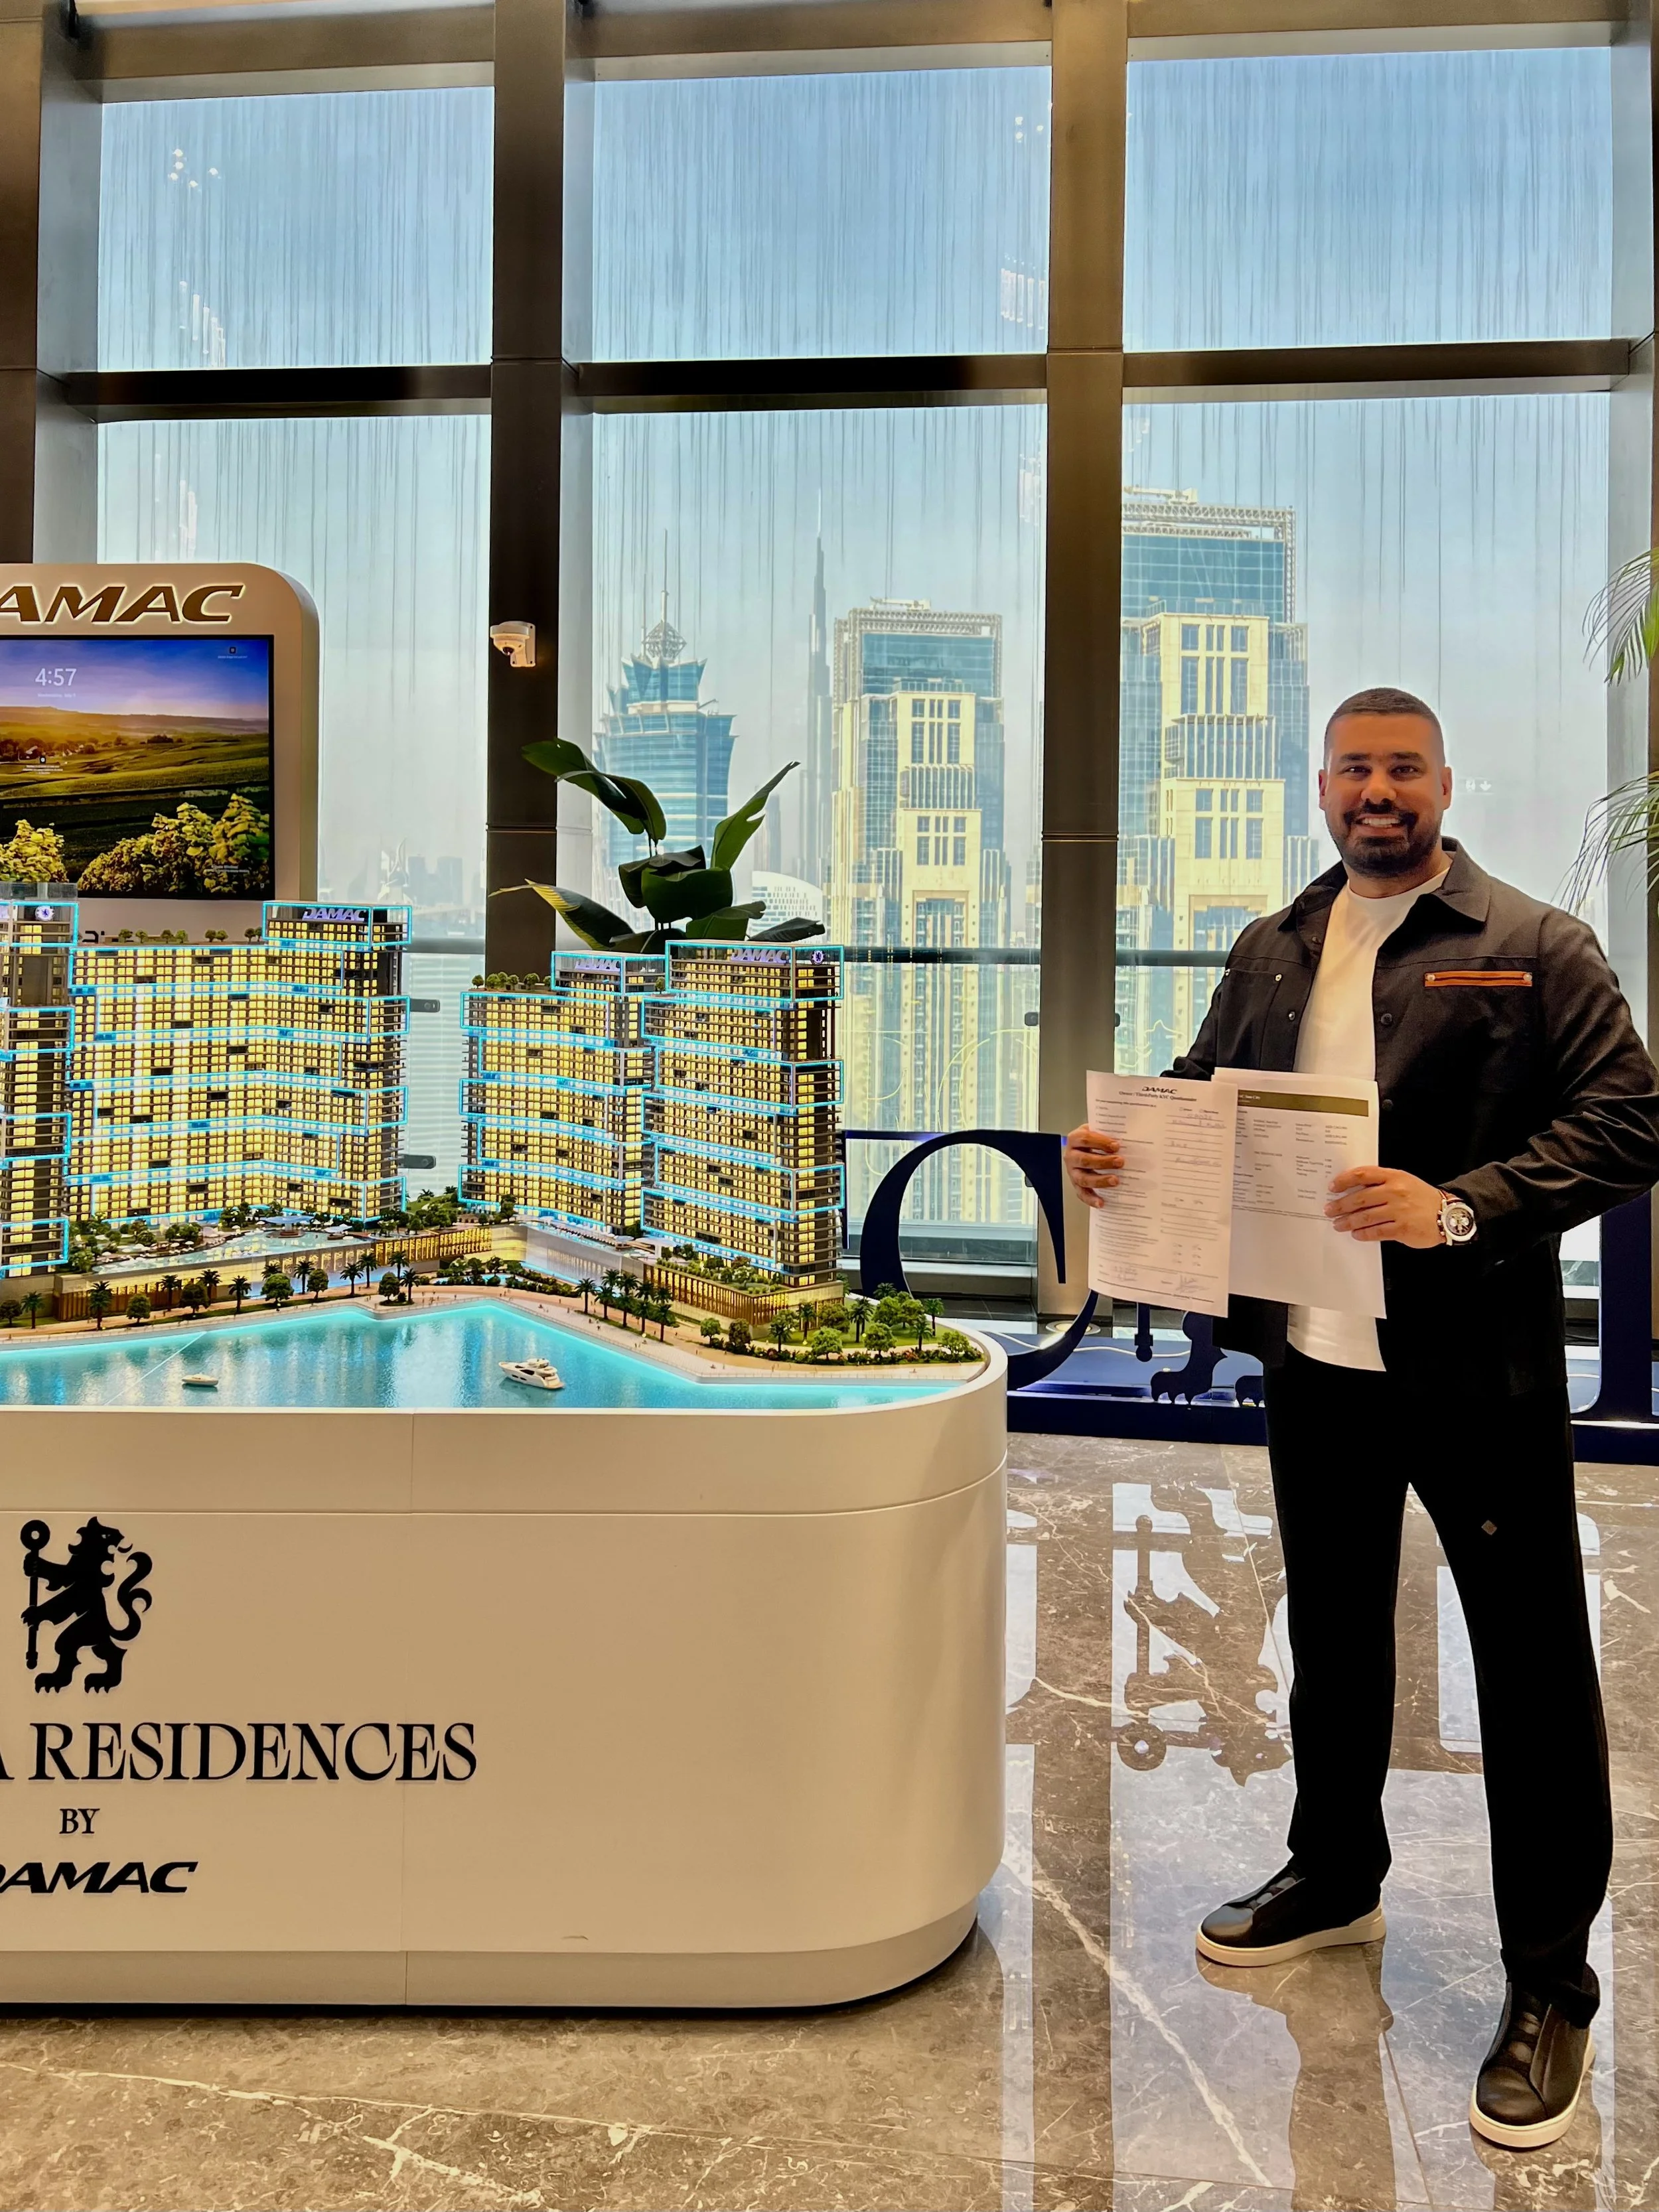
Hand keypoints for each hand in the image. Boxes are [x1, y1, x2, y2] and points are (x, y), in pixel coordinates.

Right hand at [1064, 1124, 1124, 1208]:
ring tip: (1116, 1180)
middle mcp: (1071, 1156)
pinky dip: (1091, 1199)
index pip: (1085, 1139)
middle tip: (1120, 1162)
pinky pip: (1082, 1193)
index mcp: (1075, 1139)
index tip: (1116, 1145)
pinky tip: (1102, 1202)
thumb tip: (1129, 1137)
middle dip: (1103, 1162)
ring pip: (1083, 1178)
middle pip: (1084, 1160)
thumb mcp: (1099, 1130)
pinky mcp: (1076, 1184)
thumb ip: (1109, 1132)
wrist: (1083, 1147)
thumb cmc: (1094, 1139)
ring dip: (1100, 1180)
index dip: (1100, 1142)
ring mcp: (1072, 1171)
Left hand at [1324, 1166, 1445, 1246]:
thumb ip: (1381, 1182)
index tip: (1332, 1187)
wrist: (1447, 1214)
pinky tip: (1356, 1234)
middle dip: (1340, 1205)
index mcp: (1394, 1177)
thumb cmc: (1421, 1197)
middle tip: (1329, 1210)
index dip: (1344, 1180)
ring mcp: (1399, 1211)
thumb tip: (1353, 1189)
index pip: (1362, 1174)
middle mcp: (1395, 1192)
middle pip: (1360, 1198)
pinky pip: (1377, 1232)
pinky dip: (1363, 1234)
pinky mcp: (1402, 1229)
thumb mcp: (1404, 1181)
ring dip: (1348, 1222)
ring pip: (1365, 1217)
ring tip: (1338, 1224)